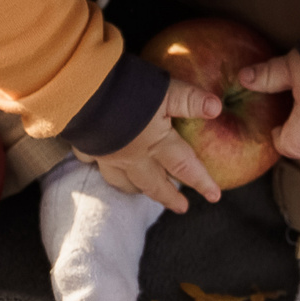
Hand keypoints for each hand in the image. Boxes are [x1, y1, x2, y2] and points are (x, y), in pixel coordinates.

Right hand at [77, 78, 222, 212]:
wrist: (82, 92)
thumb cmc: (128, 91)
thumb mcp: (166, 91)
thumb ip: (190, 100)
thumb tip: (217, 107)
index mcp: (157, 145)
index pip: (185, 168)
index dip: (202, 182)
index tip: (214, 196)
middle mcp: (133, 157)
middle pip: (154, 183)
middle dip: (169, 197)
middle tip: (181, 208)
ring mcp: (108, 155)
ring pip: (123, 181)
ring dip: (135, 189)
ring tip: (142, 192)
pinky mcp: (87, 145)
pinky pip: (91, 162)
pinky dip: (96, 165)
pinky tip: (95, 163)